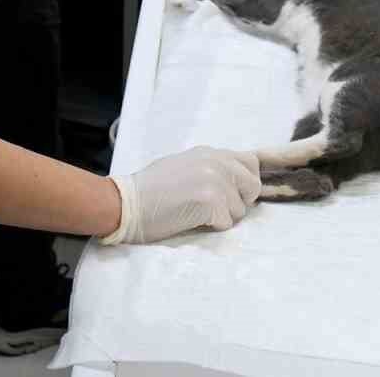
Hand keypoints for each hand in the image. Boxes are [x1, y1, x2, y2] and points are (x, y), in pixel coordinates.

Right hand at [99, 147, 260, 244]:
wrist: (126, 203)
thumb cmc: (149, 190)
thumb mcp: (185, 166)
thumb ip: (211, 168)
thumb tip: (235, 181)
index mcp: (210, 152)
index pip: (251, 163)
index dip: (245, 183)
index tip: (232, 195)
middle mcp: (216, 161)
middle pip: (252, 187)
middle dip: (239, 202)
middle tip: (214, 209)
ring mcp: (214, 180)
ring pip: (240, 210)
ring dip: (222, 217)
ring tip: (194, 213)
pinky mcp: (210, 201)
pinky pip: (226, 223)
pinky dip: (211, 227)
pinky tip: (189, 219)